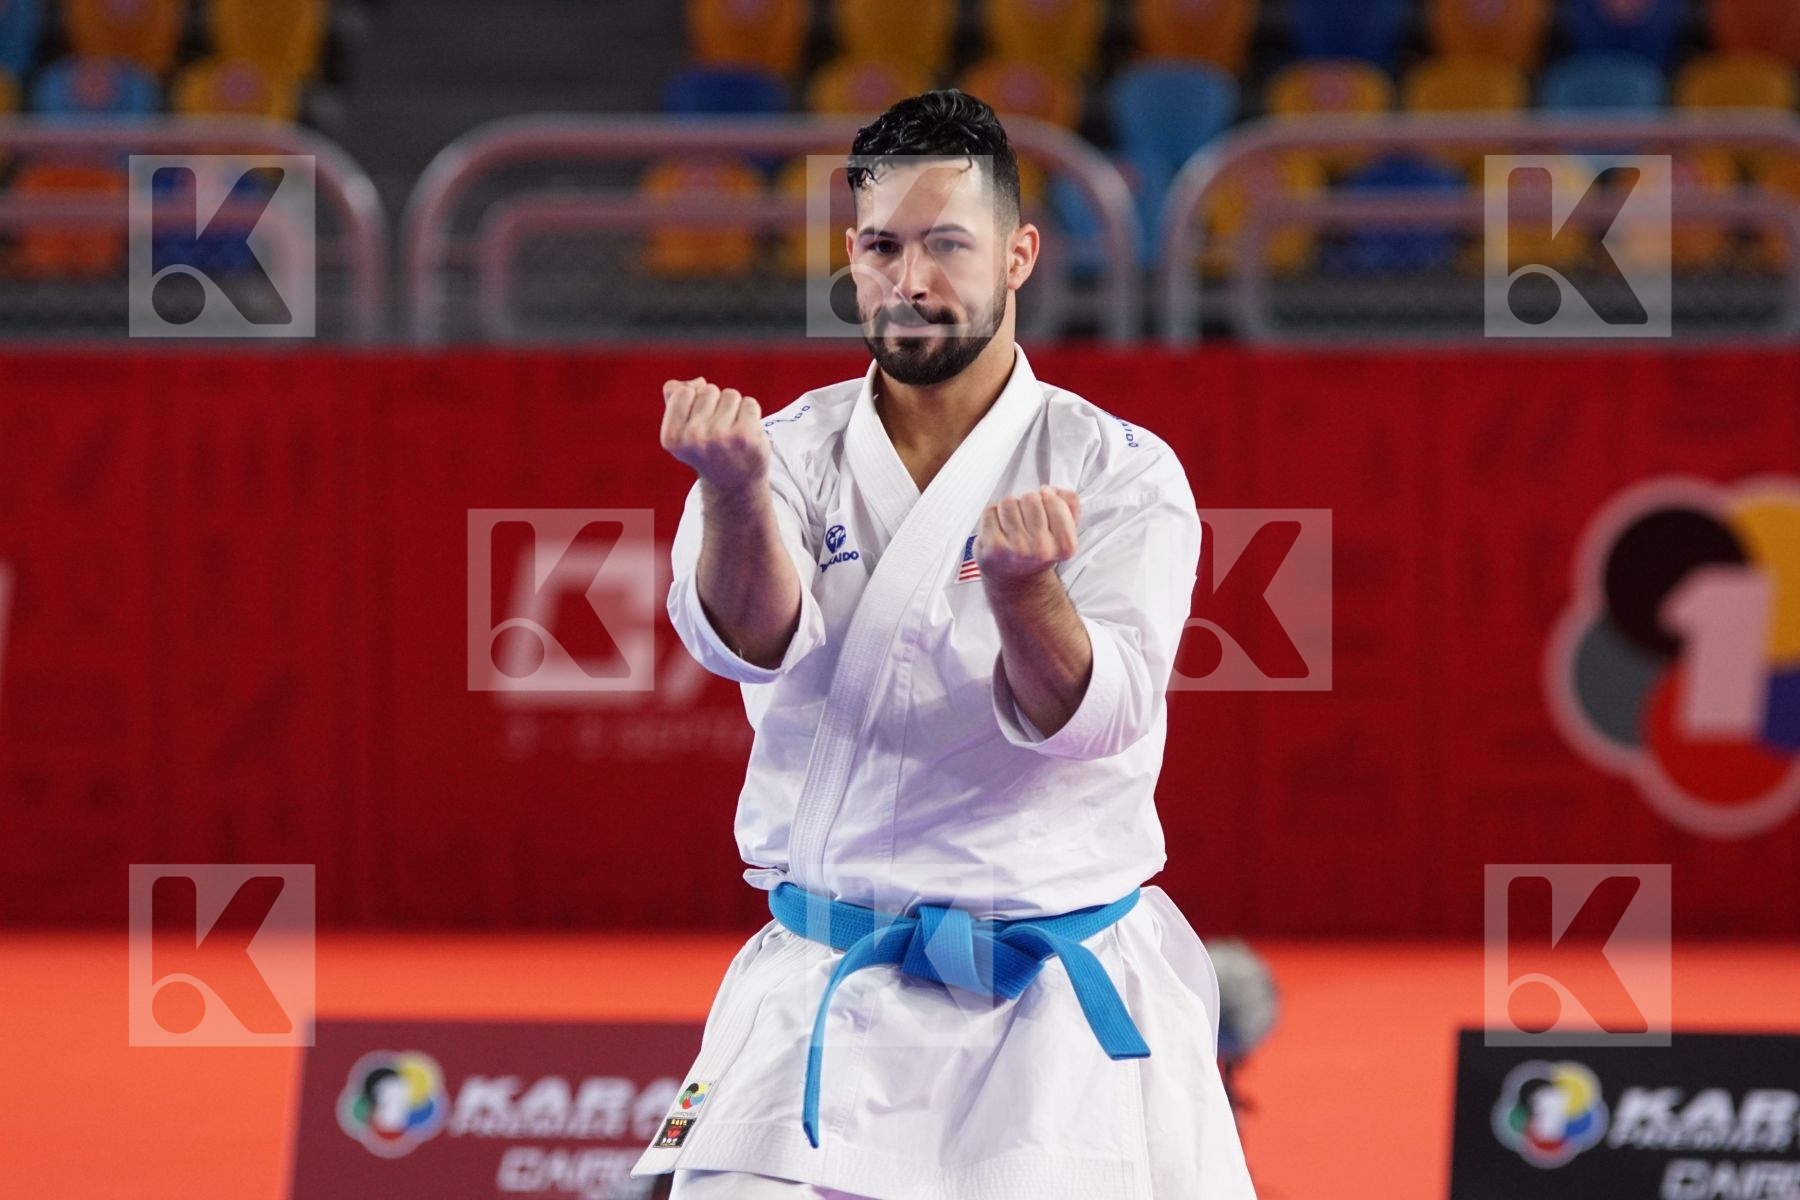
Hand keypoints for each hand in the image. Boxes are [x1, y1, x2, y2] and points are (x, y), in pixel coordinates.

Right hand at [660, 377, 768, 492]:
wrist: (734, 484)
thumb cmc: (707, 450)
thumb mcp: (681, 429)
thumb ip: (675, 398)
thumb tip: (698, 381)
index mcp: (672, 437)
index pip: (682, 392)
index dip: (694, 402)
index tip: (698, 425)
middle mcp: (693, 438)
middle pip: (708, 390)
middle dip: (715, 405)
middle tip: (717, 433)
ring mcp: (720, 436)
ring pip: (730, 394)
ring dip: (734, 409)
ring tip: (731, 433)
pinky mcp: (746, 435)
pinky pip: (749, 403)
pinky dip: (750, 415)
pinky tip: (746, 435)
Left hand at [976, 485, 1080, 585]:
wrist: (1016, 581)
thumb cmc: (1039, 550)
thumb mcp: (1065, 529)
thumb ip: (1069, 503)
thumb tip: (1048, 490)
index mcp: (1064, 545)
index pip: (1055, 500)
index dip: (1048, 499)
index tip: (1045, 511)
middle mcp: (1041, 549)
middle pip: (1031, 498)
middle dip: (1027, 505)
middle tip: (1027, 523)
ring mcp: (1016, 549)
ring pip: (1009, 502)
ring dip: (1008, 509)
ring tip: (1012, 526)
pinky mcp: (993, 546)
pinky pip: (990, 511)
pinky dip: (992, 516)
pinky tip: (999, 531)